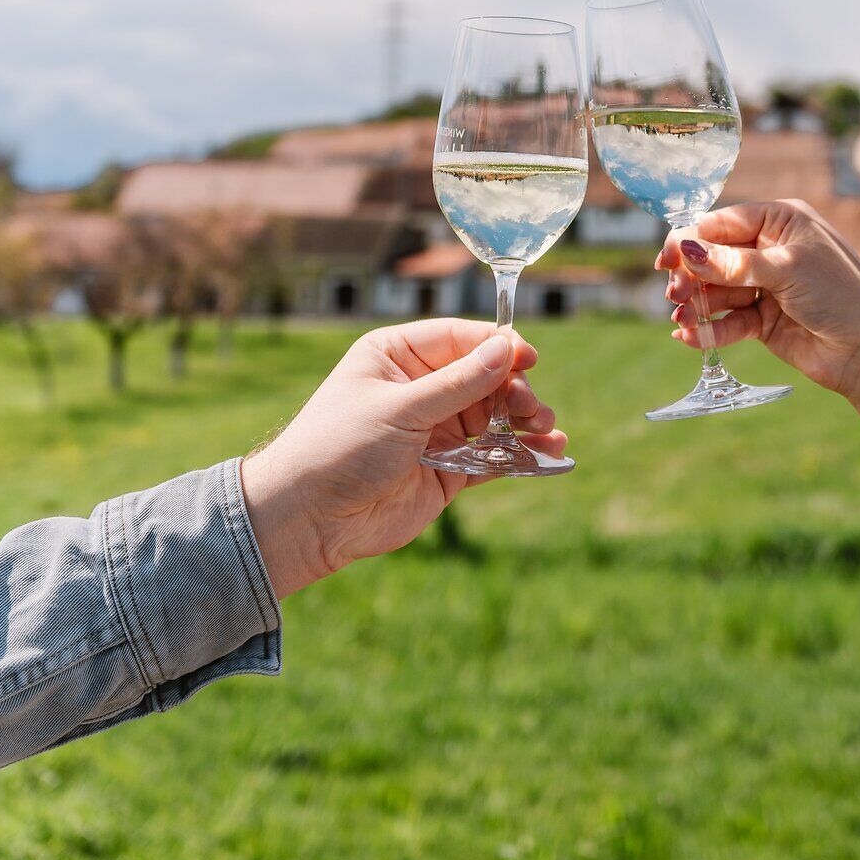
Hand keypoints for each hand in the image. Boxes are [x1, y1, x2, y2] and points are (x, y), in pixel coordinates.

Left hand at [240, 320, 565, 598]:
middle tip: (530, 408)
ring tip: (546, 429)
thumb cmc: (339, 449)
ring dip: (525, 420)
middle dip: (514, 389)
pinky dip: (522, 455)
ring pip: (495, 416)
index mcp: (397, 356)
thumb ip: (458, 383)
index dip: (497, 346)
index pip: (460, 338)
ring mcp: (436, 430)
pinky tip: (550, 454)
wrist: (309, 521)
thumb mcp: (400, 409)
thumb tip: (507, 349)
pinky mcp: (448, 470)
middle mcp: (420, 388)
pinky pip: (494, 457)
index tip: (528, 359)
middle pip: (485, 376)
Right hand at [658, 199, 859, 402]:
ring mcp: (766, 286)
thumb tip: (686, 250)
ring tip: (680, 317)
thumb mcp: (786, 270)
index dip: (691, 240)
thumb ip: (734, 263)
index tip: (666, 259)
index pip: (722, 223)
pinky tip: (689, 337)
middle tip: (675, 294)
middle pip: (713, 258)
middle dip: (691, 275)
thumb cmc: (840, 295)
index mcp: (780, 220)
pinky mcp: (763, 321)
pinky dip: (708, 329)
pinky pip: (727, 321)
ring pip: (717, 291)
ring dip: (696, 304)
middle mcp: (770, 250)